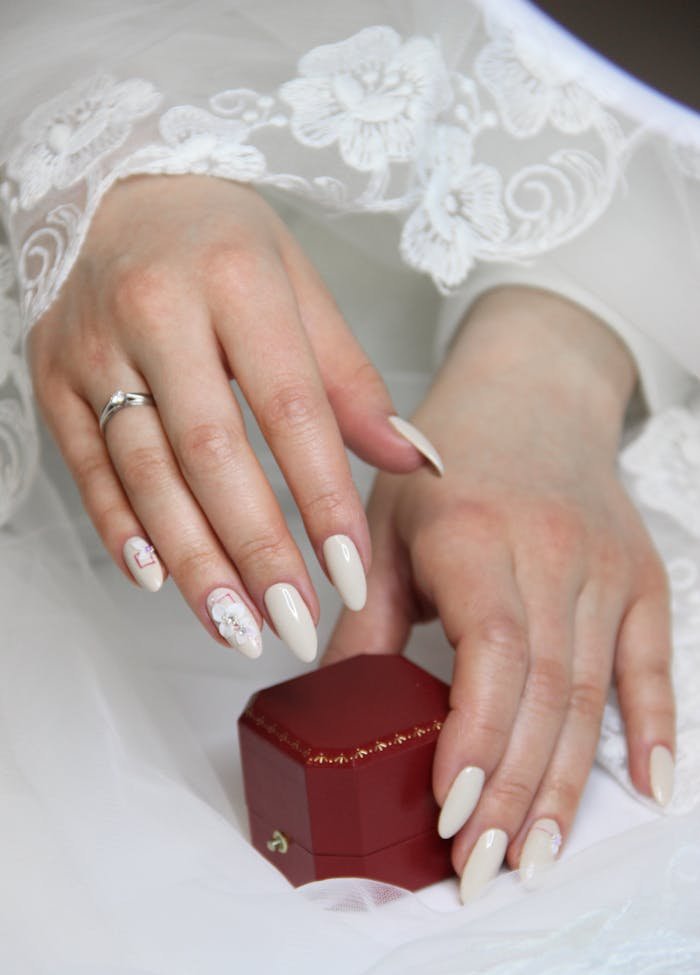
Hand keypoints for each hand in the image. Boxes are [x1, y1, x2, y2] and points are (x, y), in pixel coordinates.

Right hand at [29, 175, 431, 661]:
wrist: (113, 187)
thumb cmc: (221, 242)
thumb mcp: (299, 285)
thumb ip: (353, 381)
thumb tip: (416, 462)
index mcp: (237, 279)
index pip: (291, 409)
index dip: (324, 499)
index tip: (353, 572)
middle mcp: (157, 311)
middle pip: (212, 454)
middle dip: (257, 550)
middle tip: (295, 622)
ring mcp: (93, 347)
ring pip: (146, 473)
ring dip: (192, 559)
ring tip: (238, 626)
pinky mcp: (52, 376)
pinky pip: (86, 467)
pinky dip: (121, 529)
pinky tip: (157, 580)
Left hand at [324, 286, 674, 900]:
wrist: (532, 397)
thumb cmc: (447, 462)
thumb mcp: (382, 524)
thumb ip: (363, 617)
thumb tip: (330, 709)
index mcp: (477, 535)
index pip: (491, 652)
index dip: (475, 736)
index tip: (449, 810)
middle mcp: (553, 554)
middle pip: (543, 693)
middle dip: (513, 791)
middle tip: (483, 867)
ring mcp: (606, 569)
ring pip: (591, 695)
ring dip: (566, 784)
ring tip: (537, 856)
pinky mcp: (641, 579)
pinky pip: (652, 664)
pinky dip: (655, 729)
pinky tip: (646, 791)